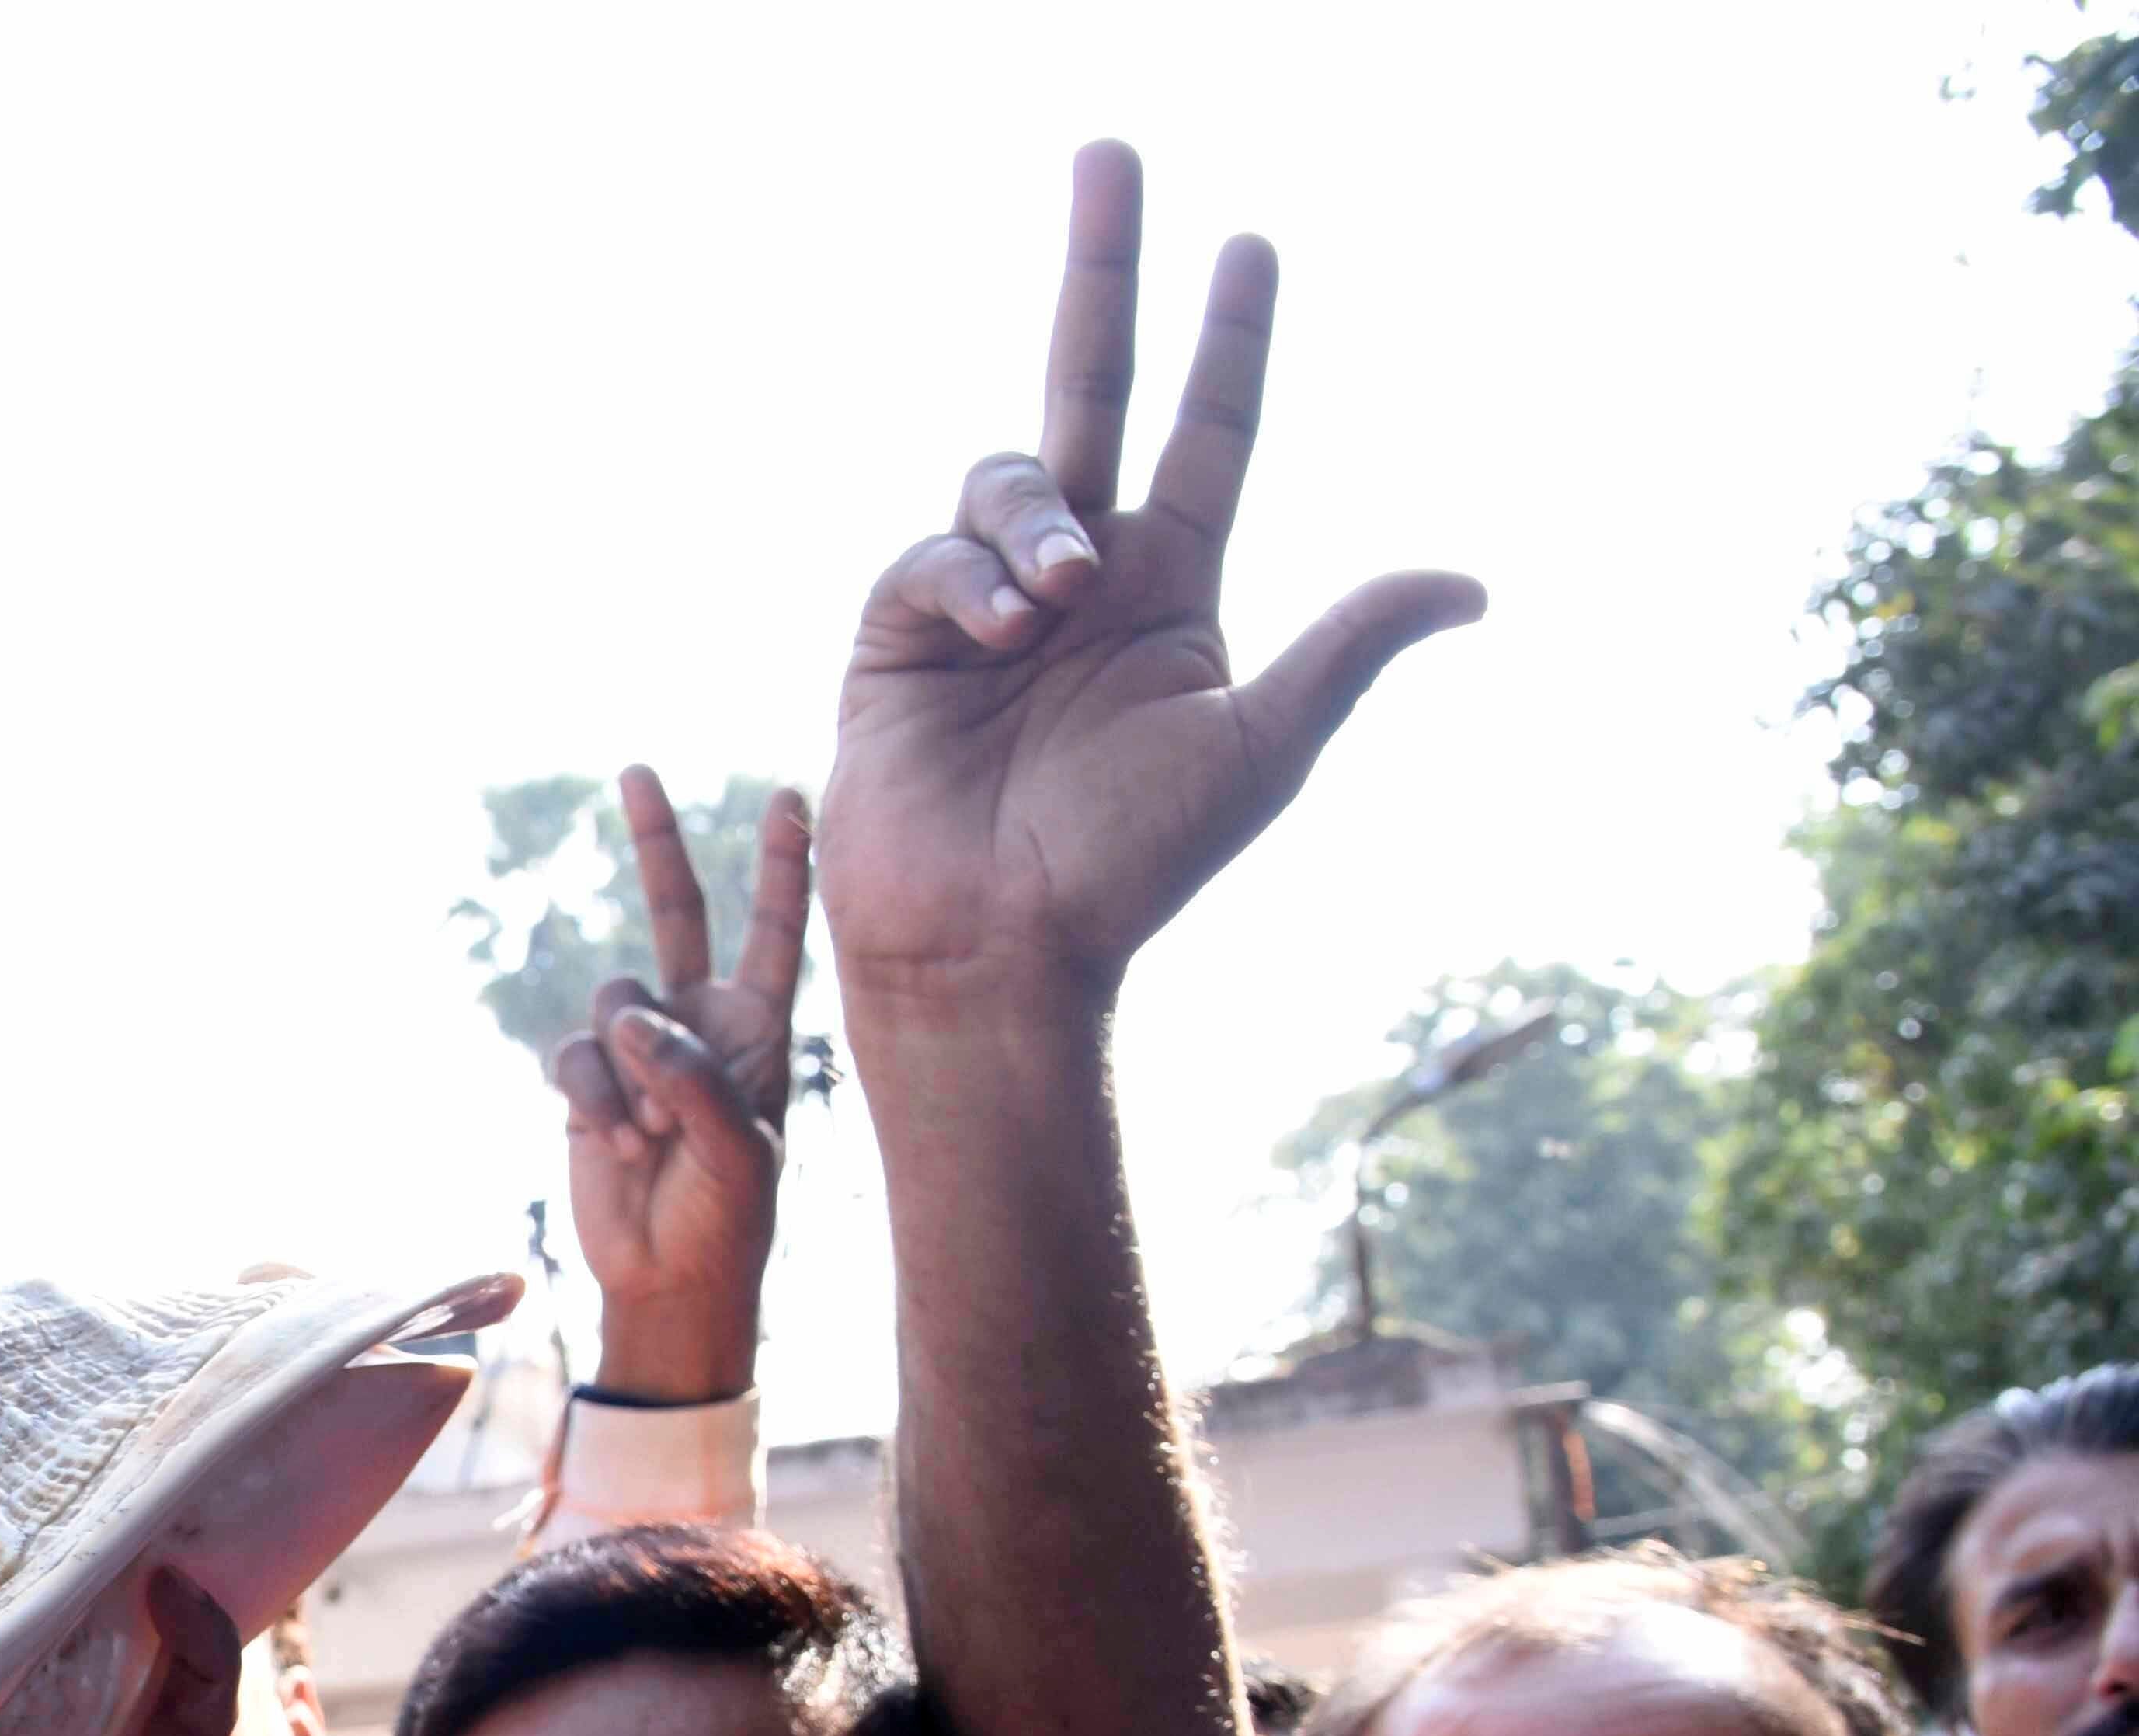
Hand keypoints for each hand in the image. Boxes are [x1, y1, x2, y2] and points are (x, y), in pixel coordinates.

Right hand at [556, 766, 802, 1401]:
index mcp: (760, 1028)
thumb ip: (694, 1078)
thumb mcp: (738, 1153)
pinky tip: (615, 1144)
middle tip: (637, 770)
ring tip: (649, 1136)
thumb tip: (633, 1020)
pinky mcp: (588, 1080)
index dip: (784, 866)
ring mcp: (640, 1048)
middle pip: (677, 912)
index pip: (775, 931)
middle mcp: (699, 1020)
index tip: (792, 797)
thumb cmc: (728, 1220)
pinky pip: (576, 1056)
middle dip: (657, 842)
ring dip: (625, 1068)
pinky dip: (593, 1097)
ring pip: (614, 999)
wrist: (669, 1279)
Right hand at [813, 143, 1482, 1029]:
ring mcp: (983, 604)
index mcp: (1174, 593)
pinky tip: (1001, 632)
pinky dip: (971, 578)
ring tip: (1055, 598)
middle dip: (1106, 272)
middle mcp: (1079, 579)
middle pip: (1095, 386)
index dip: (1230, 343)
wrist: (998, 949)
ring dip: (1036, 518)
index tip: (1250, 244)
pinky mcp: (898, 638)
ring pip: (1010, 474)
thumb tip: (1469, 583)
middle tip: (1113, 154)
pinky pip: (932, 554)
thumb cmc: (1132, 868)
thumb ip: (1346, 647)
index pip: (1208, 434)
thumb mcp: (1260, 748)